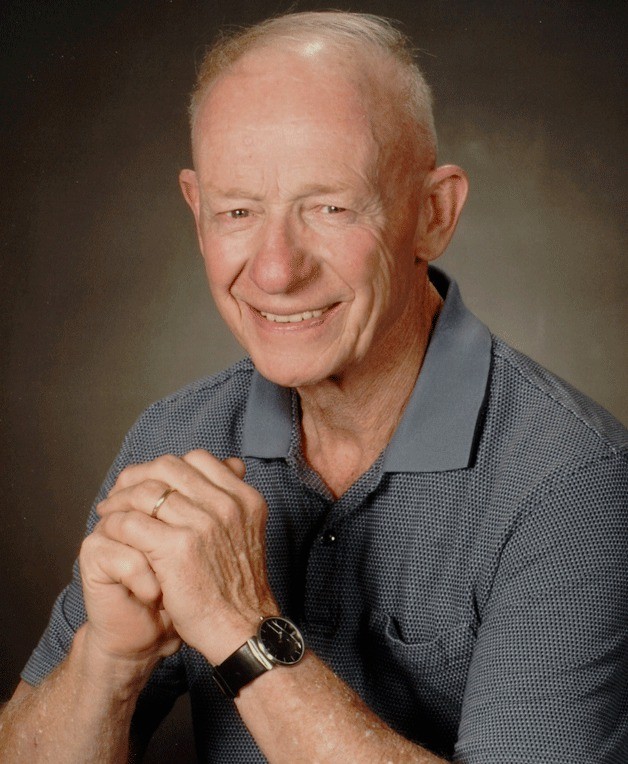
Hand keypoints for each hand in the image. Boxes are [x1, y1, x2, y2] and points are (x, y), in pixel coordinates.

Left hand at [93, 451, 276, 662]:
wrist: (242, 629)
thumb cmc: (238, 587)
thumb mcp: (246, 533)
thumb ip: (230, 503)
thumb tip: (228, 466)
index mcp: (244, 498)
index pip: (199, 459)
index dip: (168, 467)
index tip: (151, 482)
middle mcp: (226, 505)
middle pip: (170, 468)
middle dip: (139, 476)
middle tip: (121, 490)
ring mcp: (203, 524)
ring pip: (147, 492)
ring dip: (121, 498)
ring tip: (108, 509)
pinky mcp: (177, 548)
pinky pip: (133, 521)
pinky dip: (116, 522)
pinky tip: (110, 529)